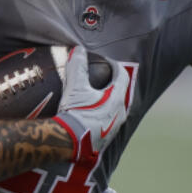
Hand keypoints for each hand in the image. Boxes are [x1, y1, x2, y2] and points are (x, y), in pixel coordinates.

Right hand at [53, 47, 131, 164]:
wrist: (69, 143)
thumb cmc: (76, 114)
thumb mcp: (75, 88)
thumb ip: (78, 67)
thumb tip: (78, 50)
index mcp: (117, 99)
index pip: (122, 76)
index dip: (115, 66)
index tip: (106, 62)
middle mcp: (120, 114)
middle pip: (120, 93)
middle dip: (112, 84)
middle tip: (101, 78)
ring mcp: (114, 128)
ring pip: (115, 108)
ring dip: (107, 100)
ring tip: (94, 95)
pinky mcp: (106, 138)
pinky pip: (108, 121)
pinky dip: (102, 113)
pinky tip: (90, 113)